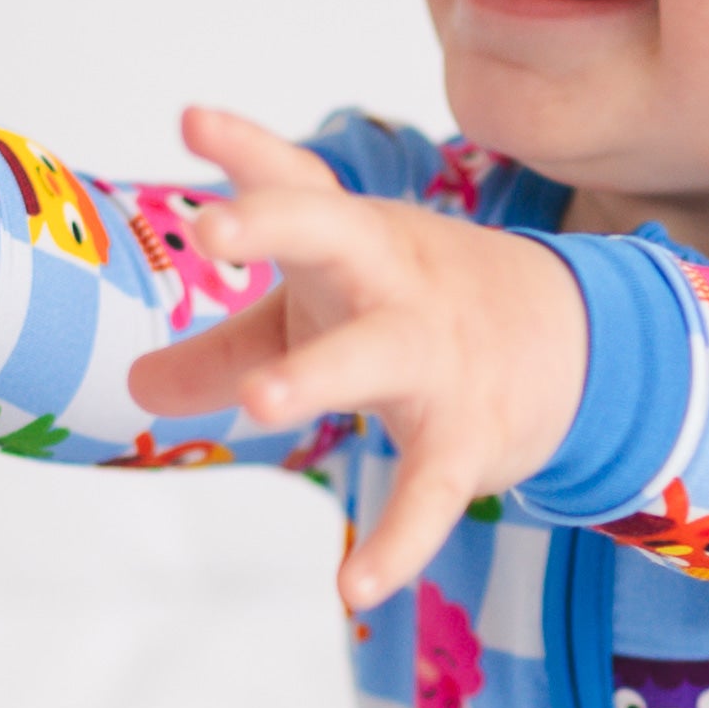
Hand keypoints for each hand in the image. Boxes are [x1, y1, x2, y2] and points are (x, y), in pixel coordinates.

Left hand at [134, 112, 589, 610]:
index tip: (191, 119)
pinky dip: (397, 540)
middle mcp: (391, 281)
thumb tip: (138, 385)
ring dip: (319, 374)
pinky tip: (355, 588)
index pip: (295, 183)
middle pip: (334, 236)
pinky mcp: (466, 435)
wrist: (570, 345)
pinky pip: (429, 490)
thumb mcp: (318, 315)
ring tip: (260, 401)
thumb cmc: (411, 312)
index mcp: (351, 239)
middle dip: (276, 226)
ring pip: (375, 357)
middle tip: (209, 230)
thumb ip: (228, 346)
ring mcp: (432, 355)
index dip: (246, 149)